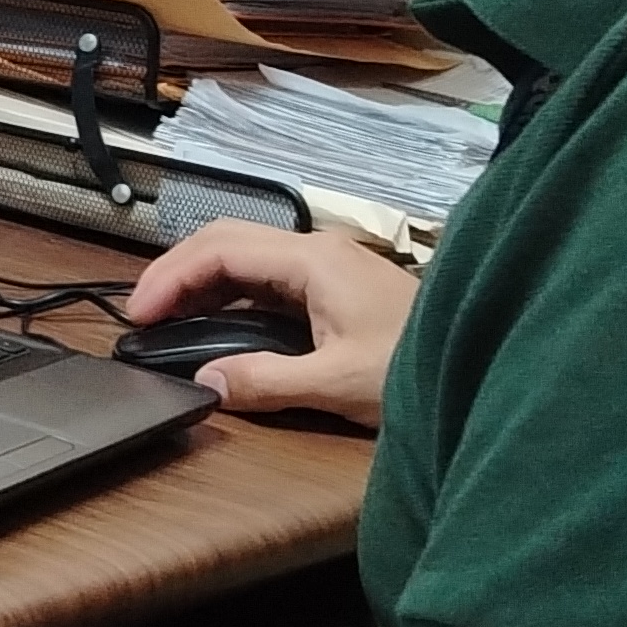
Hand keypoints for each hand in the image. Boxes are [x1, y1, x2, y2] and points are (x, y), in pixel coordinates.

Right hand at [124, 220, 415, 424]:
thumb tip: (206, 381)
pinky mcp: (338, 289)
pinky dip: (230, 296)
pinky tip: (217, 324)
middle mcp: (319, 252)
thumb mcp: (339, 384)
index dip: (169, 278)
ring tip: (169, 322)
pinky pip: (268, 281)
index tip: (138, 315)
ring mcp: (330, 268)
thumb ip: (267, 382)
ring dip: (202, 284)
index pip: (219, 249)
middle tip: (142, 316)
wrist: (488, 360)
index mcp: (314, 261)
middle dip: (177, 273)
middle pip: (227, 243)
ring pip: (246, 259)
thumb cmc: (420, 367)